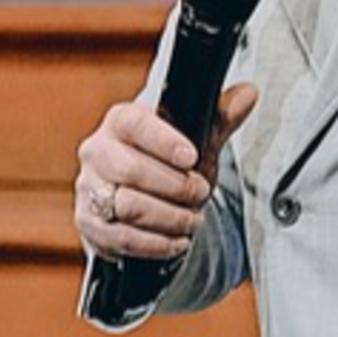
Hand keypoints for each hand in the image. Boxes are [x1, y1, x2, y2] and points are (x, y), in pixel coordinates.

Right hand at [74, 80, 256, 258]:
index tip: (191, 156)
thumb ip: (219, 118)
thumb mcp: (194, 140)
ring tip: (193, 219)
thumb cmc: (165, 163)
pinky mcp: (90, 224)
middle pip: (130, 170)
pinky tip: (178, 240)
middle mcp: (97, 153)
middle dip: (175, 186)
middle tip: (202, 192)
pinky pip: (122, 237)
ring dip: (169, 217)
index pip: (135, 125)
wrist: (138, 198)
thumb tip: (248, 93)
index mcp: (119, 123)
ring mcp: (89, 190)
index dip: (163, 141)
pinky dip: (156, 243)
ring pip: (128, 206)